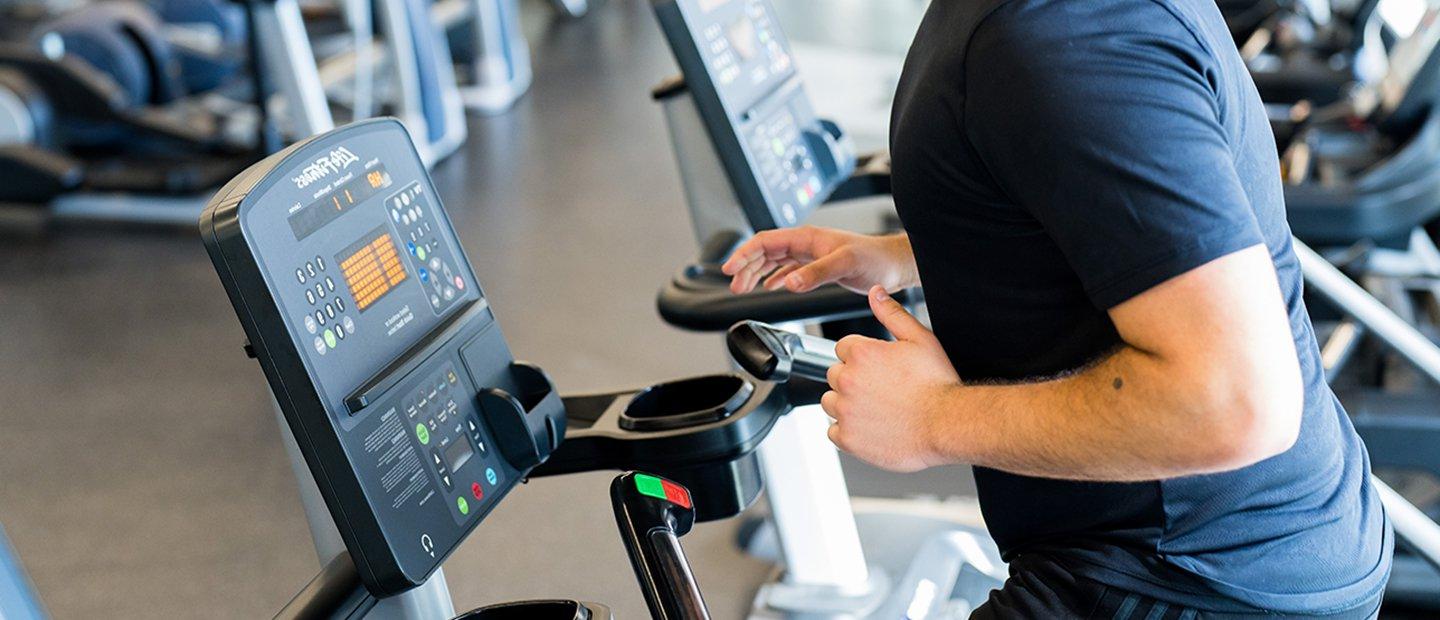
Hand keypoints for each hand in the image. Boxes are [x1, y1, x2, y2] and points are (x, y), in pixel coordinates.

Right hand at [719, 227, 916, 294]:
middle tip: (734, 285)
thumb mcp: (845, 264)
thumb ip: (816, 273)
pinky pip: (787, 269)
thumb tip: (788, 283)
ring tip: (743, 288)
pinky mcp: (817, 266)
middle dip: (745, 266)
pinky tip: (769, 287)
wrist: (895, 265)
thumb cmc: (875, 259)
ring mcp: (810, 254)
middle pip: (764, 251)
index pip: (765, 241)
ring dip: (756, 273)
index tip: (729, 269)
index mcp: (807, 237)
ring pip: (773, 260)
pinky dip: (774, 277)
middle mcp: (805, 243)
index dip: (744, 254)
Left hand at [821, 287, 960, 471]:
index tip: (878, 369)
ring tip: (875, 409)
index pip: (843, 348)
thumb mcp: (919, 338)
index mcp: (861, 353)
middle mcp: (847, 380)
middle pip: (834, 374)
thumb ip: (891, 313)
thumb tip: (875, 292)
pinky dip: (847, 431)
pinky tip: (871, 427)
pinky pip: (833, 431)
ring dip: (846, 404)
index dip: (861, 357)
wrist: (947, 423)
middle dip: (852, 379)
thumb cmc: (937, 383)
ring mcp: (845, 411)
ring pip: (829, 402)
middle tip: (880, 390)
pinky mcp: (847, 438)